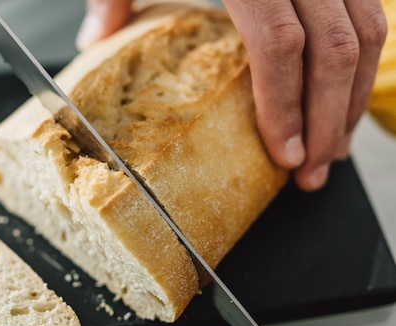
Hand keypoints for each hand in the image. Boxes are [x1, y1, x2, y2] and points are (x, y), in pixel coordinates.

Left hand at [76, 0, 387, 190]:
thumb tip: (96, 40)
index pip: (280, 47)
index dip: (286, 107)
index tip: (284, 155)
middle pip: (336, 48)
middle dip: (328, 119)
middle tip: (313, 170)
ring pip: (369, 28)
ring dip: (353, 96)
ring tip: (331, 145)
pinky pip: (370, 5)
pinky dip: (360, 56)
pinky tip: (342, 92)